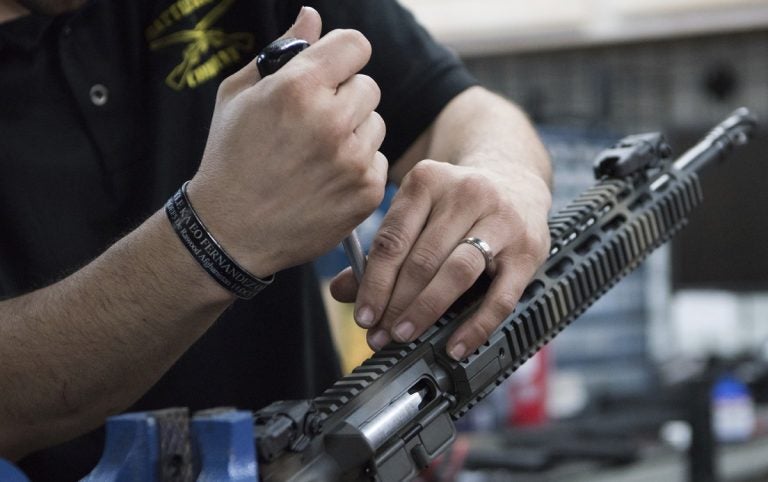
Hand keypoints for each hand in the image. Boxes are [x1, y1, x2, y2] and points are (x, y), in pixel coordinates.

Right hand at [187, 7, 387, 277]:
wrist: (229, 231)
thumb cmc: (229, 158)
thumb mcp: (238, 95)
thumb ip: (281, 50)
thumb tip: (312, 16)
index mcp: (298, 88)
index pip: (355, 45)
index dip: (342, 55)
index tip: (332, 70)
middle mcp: (331, 121)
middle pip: (368, 86)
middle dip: (344, 97)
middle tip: (314, 122)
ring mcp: (352, 160)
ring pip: (376, 124)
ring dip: (353, 132)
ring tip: (316, 154)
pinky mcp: (365, 192)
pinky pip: (378, 160)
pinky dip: (358, 167)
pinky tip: (326, 179)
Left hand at [331, 159, 550, 359]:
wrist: (517, 184)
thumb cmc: (457, 207)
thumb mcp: (419, 214)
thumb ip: (383, 251)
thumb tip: (342, 291)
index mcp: (429, 181)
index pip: (393, 239)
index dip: (374, 283)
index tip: (364, 316)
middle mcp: (467, 194)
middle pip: (422, 259)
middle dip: (396, 303)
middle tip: (380, 334)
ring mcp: (501, 221)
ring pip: (457, 272)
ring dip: (426, 310)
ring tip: (405, 335)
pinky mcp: (528, 251)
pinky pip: (499, 298)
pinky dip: (474, 326)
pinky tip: (454, 345)